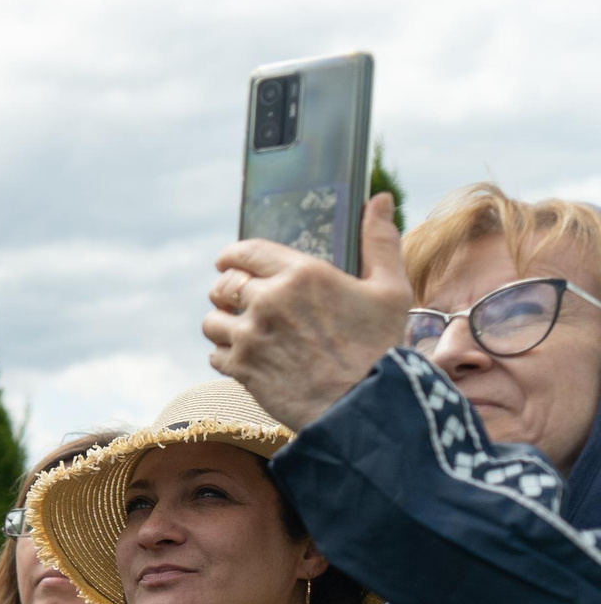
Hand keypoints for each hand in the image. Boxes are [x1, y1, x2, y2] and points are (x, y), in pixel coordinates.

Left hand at [203, 192, 411, 427]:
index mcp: (302, 273)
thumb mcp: (391, 288)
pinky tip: (245, 356)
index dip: (232, 257)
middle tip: (236, 299)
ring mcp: (252, 336)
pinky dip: (224, 355)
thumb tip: (380, 198)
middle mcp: (270, 300)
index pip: (244, 251)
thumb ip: (379, 241)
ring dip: (222, 323)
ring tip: (240, 329)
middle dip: (227, 290)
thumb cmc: (382, 345)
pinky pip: (215, 354)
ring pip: (212, 321)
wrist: (365, 405)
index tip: (229, 262)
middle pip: (223, 285)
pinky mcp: (242, 369)